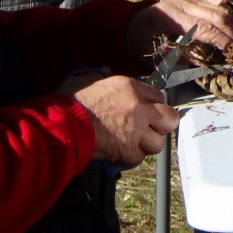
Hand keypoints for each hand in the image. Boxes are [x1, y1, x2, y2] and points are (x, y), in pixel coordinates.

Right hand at [61, 73, 177, 166]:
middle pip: (170, 118)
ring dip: (146, 144)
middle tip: (151, 128)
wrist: (62, 126)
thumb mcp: (88, 81)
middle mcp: (139, 107)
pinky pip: (139, 158)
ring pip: (158, 143)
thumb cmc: (70, 103)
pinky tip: (119, 153)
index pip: (158, 96)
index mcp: (130, 87)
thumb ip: (103, 78)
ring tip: (133, 143)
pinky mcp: (127, 151)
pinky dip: (130, 158)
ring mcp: (135, 130)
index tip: (147, 111)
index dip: (153, 106)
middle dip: (162, 125)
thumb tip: (104, 75)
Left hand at [126, 0, 232, 61]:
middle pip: (218, 17)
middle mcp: (184, 3)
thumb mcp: (159, 54)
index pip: (205, 29)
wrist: (131, 25)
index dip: (221, 42)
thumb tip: (212, 62)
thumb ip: (185, 56)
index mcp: (172, 16)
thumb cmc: (143, 41)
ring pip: (222, 8)